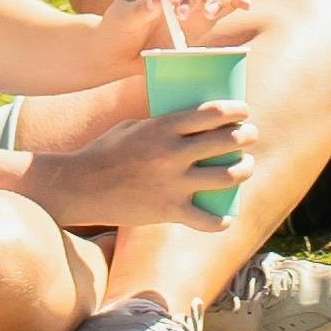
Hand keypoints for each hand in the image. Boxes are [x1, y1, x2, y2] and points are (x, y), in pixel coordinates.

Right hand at [40, 90, 252, 234]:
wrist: (80, 187)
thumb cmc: (105, 152)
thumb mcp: (134, 127)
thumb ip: (162, 125)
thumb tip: (191, 123)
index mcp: (163, 127)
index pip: (214, 112)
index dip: (237, 110)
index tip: (243, 111)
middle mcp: (173, 153)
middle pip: (228, 141)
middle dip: (247, 136)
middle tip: (249, 136)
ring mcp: (173, 184)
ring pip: (228, 176)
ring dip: (244, 170)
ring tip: (245, 166)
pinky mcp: (169, 212)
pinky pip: (208, 221)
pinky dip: (222, 220)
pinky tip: (226, 216)